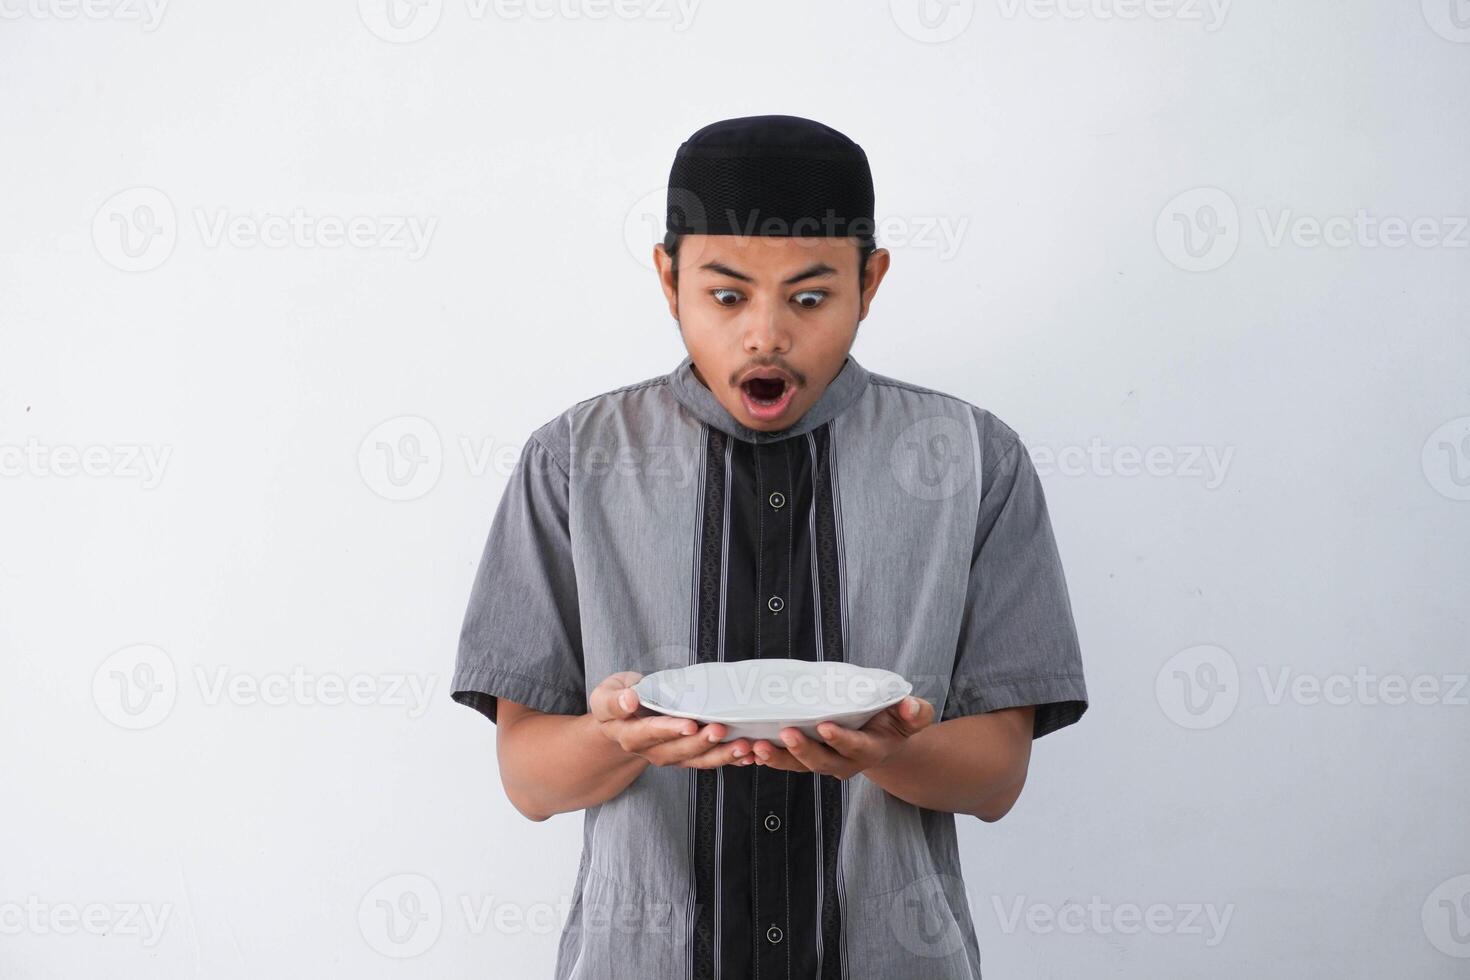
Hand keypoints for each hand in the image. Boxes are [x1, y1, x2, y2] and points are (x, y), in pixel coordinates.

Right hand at [589, 671, 753, 768]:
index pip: (649, 733)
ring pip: (697, 760)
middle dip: (701, 742)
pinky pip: (709, 760)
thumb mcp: (605, 695)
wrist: (624, 721)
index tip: (688, 723)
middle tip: (721, 728)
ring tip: (743, 746)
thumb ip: (614, 700)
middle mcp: (650, 751)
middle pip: (677, 751)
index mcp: (629, 734)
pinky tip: (749, 755)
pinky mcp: (687, 755)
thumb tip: (629, 700)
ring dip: (721, 755)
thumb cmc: (618, 701)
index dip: (669, 730)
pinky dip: (730, 759)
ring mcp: (671, 755)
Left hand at [749, 695, 934, 777]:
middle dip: (804, 750)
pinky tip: (749, 750)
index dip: (841, 739)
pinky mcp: (807, 760)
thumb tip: (912, 705)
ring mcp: (824, 763)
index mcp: (870, 750)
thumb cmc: (894, 722)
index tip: (826, 726)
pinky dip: (767, 758)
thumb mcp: (911, 717)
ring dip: (778, 758)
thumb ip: (915, 713)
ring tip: (757, 747)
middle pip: (822, 761)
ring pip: (799, 765)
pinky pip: (786, 762)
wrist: (882, 740)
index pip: (855, 747)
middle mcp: (845, 762)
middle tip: (786, 733)